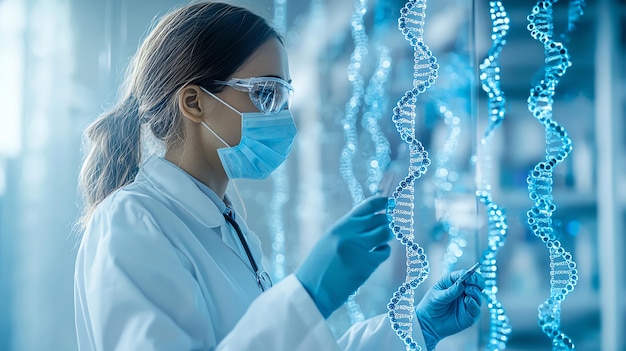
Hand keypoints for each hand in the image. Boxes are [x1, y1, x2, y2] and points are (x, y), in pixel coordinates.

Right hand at [295, 196, 392, 317]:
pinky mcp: (366, 265)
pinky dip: (383, 252)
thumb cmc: (320, 266)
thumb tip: (372, 220)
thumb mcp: (329, 240)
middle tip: (385, 227)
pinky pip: (384, 252)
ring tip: (381, 242)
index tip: (389, 202)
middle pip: (379, 219)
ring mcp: (359, 249)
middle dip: (386, 222)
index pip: (367, 206)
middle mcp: (349, 234)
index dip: (382, 202)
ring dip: (387, 236)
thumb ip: (348, 229)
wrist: (313, 290)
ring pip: (385, 234)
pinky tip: (375, 256)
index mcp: (340, 226)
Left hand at [416, 269, 484, 349]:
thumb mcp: (437, 296)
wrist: (428, 323)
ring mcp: (467, 302)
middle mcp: (463, 291)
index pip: (465, 274)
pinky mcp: (470, 315)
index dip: (469, 274)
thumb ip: (449, 291)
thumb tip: (461, 284)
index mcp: (454, 282)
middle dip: (477, 280)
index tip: (468, 276)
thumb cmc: (430, 306)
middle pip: (477, 283)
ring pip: (478, 294)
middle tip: (472, 281)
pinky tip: (468, 300)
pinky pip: (476, 308)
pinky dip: (474, 303)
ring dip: (475, 291)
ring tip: (468, 291)